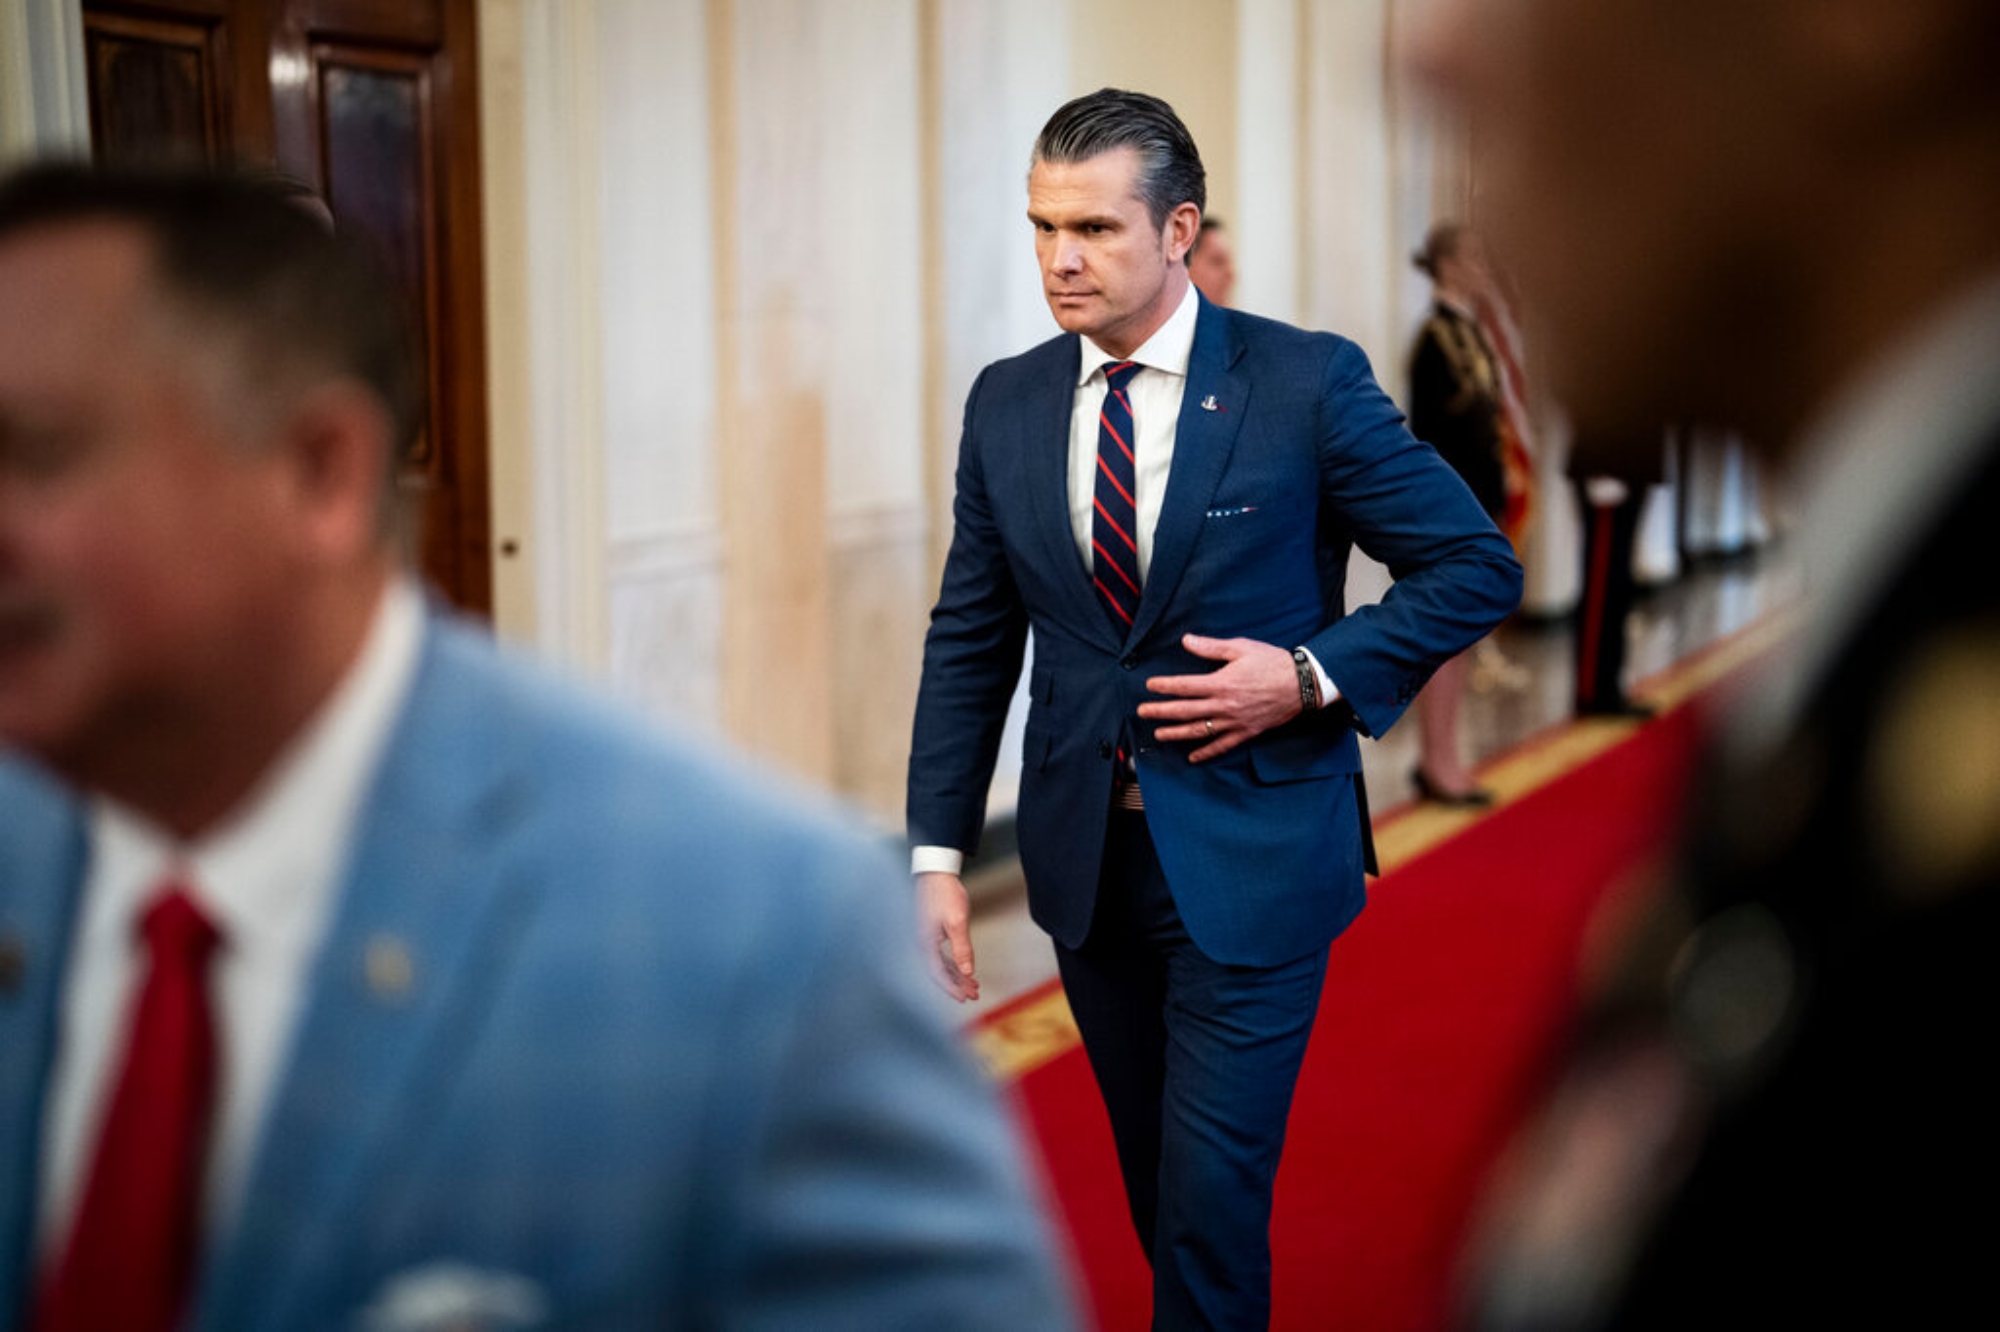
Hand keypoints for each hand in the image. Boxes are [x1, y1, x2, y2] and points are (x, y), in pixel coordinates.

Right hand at [916, 872, 979, 1001]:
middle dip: (956, 985)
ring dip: (956, 975)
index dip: (951, 988)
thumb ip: (962, 948)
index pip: (938, 974)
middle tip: (974, 995)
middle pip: (939, 972)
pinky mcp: (931, 932)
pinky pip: (941, 955)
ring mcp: (926, 938)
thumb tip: (967, 972)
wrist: (936, 873)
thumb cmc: (944, 895)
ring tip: (973, 985)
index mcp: (926, 944)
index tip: (965, 998)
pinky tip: (963, 968)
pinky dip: (953, 964)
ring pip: (941, 964)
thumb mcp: (957, 922)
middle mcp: (923, 944)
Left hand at [1138, 633, 1302, 761]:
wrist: (1302, 684)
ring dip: (1176, 734)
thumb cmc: (1273, 663)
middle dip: (1161, 712)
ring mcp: (1235, 721)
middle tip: (1143, 712)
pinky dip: (1207, 752)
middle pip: (1185, 711)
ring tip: (1159, 735)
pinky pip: (1223, 745)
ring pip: (1199, 731)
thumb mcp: (1241, 648)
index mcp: (1221, 683)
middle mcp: (1224, 705)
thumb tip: (1187, 641)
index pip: (1185, 686)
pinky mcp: (1246, 732)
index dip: (1164, 686)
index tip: (1150, 686)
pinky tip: (1193, 757)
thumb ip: (1211, 647)